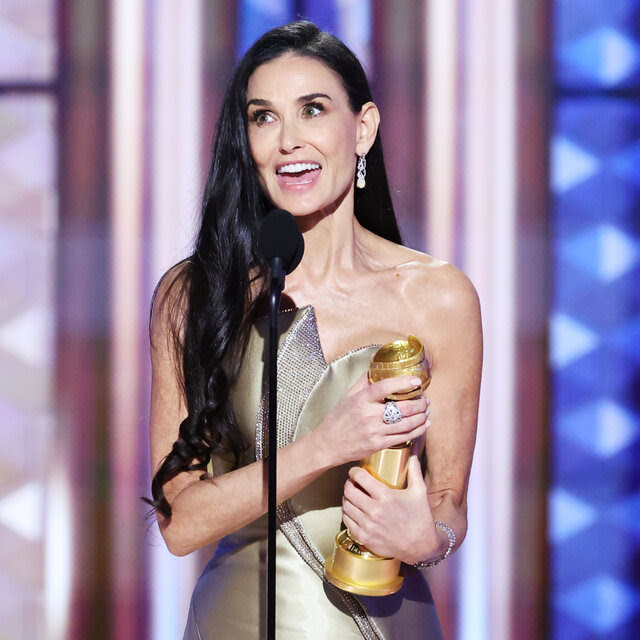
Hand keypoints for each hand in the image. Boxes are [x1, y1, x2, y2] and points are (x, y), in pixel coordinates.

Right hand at [311, 373, 429, 467]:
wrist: (328, 444)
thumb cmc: (338, 418)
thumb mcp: (349, 395)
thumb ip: (364, 380)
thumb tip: (375, 360)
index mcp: (361, 399)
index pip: (384, 387)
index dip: (403, 382)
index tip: (416, 380)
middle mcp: (368, 415)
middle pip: (402, 408)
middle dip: (419, 403)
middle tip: (425, 399)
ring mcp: (374, 431)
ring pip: (406, 424)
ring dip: (421, 417)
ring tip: (426, 411)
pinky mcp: (378, 445)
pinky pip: (403, 437)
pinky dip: (417, 431)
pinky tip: (424, 425)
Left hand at [341, 455, 441, 563]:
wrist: (421, 546)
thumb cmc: (420, 517)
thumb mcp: (419, 492)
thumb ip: (414, 471)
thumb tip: (412, 455)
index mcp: (386, 497)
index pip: (360, 478)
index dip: (354, 471)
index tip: (355, 471)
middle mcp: (374, 511)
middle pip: (349, 491)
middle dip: (348, 484)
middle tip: (352, 483)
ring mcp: (368, 525)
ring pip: (346, 505)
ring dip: (346, 498)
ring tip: (352, 496)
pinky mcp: (364, 537)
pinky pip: (347, 521)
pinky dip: (347, 513)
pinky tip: (353, 510)